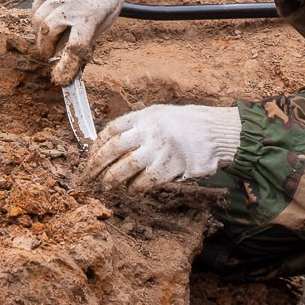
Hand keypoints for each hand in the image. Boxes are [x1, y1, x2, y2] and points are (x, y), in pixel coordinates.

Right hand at [32, 0, 134, 84]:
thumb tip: (64, 63)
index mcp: (92, 16)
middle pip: (47, 29)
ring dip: (40, 29)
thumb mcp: (101, 24)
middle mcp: (75, 0)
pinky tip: (49, 11)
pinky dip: (39, 10)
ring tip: (48, 33)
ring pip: (37, 14)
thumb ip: (83, 40)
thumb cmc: (105, 2)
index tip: (59, 79)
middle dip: (44, 46)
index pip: (75, 47)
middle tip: (48, 53)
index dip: (65, 66)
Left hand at [84, 103, 239, 190]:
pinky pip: (145, 180)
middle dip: (97, 164)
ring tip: (106, 185)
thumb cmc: (187, 124)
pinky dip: (135, 187)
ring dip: (112, 178)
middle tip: (89, 174)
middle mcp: (149, 131)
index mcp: (145, 116)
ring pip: (126, 166)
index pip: (112, 130)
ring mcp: (159, 149)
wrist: (216, 131)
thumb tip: (114, 142)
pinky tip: (132, 190)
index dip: (97, 144)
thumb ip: (139, 126)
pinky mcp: (170, 166)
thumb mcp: (161, 115)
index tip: (91, 155)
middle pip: (114, 149)